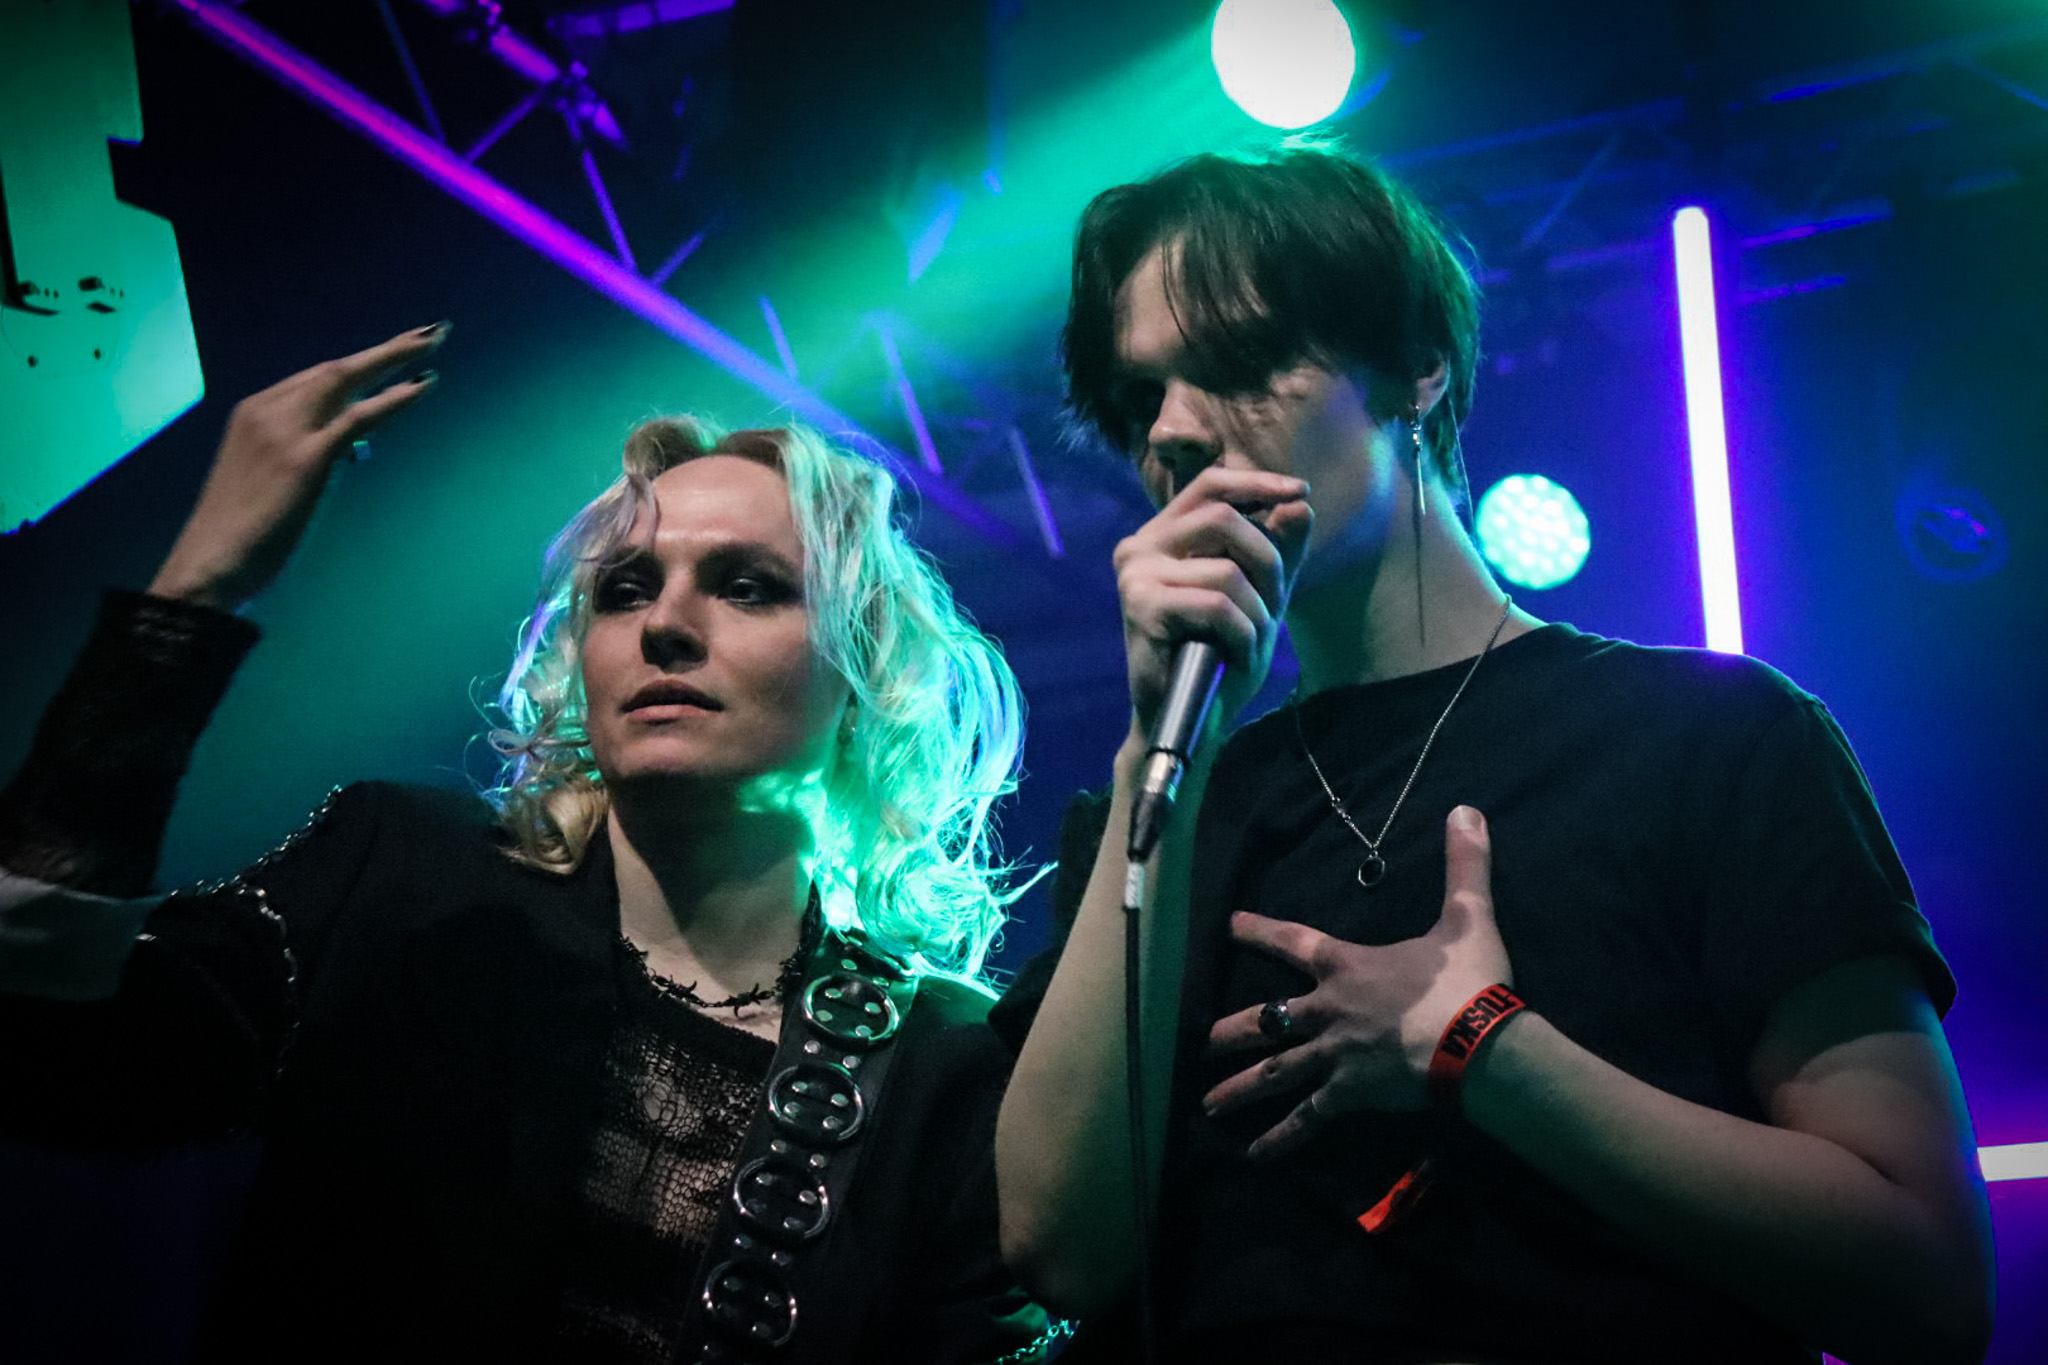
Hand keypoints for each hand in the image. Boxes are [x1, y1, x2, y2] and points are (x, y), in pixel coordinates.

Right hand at [147, 324, 447, 611]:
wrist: (208, 564)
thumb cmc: (239, 537)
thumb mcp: (270, 483)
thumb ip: (304, 458)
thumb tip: (349, 451)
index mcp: (252, 415)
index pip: (314, 380)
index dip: (357, 367)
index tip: (390, 356)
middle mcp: (267, 412)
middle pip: (335, 369)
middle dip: (386, 350)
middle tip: (429, 334)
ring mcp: (286, 432)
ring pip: (349, 378)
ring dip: (397, 356)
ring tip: (435, 340)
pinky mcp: (306, 458)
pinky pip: (361, 417)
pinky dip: (397, 397)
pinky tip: (425, 383)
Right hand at [1112, 465, 1311, 742]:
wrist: (1184, 718)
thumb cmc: (1217, 657)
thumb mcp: (1261, 598)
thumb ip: (1280, 551)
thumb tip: (1301, 504)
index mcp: (1163, 536)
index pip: (1210, 485)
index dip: (1257, 483)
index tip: (1302, 491)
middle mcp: (1140, 547)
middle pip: (1223, 518)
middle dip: (1267, 562)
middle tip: (1275, 607)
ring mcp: (1136, 575)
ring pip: (1226, 570)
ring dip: (1257, 612)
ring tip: (1251, 643)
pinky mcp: (1141, 607)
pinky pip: (1217, 606)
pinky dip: (1242, 636)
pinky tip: (1236, 657)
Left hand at [1203, 805, 1511, 1159]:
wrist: (1474, 1043)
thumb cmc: (1466, 981)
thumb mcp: (1467, 917)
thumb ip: (1463, 865)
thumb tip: (1466, 809)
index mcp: (1346, 966)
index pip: (1292, 941)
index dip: (1259, 931)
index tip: (1227, 925)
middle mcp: (1327, 1011)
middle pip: (1267, 1018)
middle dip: (1230, 1031)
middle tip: (1198, 1043)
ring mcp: (1333, 1057)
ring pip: (1274, 1072)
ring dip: (1240, 1088)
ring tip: (1207, 1105)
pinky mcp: (1348, 1095)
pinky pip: (1307, 1119)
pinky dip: (1281, 1139)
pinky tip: (1255, 1156)